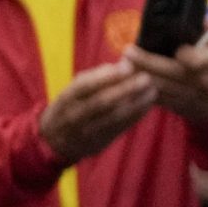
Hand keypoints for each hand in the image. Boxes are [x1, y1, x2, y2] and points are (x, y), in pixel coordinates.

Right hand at [37, 62, 156, 161]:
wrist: (54, 141)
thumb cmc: (70, 106)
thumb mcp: (73, 91)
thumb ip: (95, 79)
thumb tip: (122, 64)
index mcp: (66, 98)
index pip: (85, 85)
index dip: (106, 76)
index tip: (128, 66)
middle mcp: (75, 115)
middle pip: (102, 101)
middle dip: (125, 89)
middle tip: (146, 78)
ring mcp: (87, 130)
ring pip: (114, 116)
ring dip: (136, 103)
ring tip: (152, 91)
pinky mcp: (100, 141)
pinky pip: (120, 127)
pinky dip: (135, 115)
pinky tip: (148, 105)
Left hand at [125, 35, 207, 124]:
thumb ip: (206, 33)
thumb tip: (202, 19)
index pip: (205, 61)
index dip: (192, 57)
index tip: (179, 51)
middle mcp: (202, 82)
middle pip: (173, 73)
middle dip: (149, 62)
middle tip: (128, 51)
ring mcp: (188, 96)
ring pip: (160, 86)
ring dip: (138, 75)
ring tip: (122, 62)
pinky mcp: (175, 105)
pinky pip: (154, 97)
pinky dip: (138, 88)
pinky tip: (125, 77)